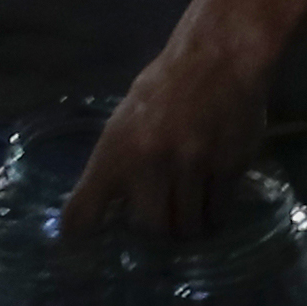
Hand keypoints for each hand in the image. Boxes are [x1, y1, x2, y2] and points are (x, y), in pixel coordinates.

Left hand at [70, 35, 265, 240]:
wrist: (219, 58)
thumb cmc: (166, 87)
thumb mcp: (125, 120)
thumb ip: (117, 164)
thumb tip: (107, 208)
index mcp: (115, 151)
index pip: (84, 212)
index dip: (79, 238)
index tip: (81, 247)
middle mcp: (149, 164)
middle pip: (150, 232)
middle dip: (156, 233)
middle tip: (160, 225)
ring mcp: (191, 168)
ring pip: (187, 228)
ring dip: (188, 227)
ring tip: (190, 215)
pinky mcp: (227, 169)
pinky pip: (218, 214)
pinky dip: (215, 216)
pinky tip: (212, 204)